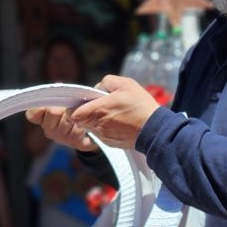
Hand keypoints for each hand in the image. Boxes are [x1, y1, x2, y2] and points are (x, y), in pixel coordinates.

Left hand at [25, 75, 160, 151]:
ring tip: (112, 114)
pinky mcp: (111, 144)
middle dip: (84, 113)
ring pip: (90, 127)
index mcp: (97, 110)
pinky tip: (119, 123)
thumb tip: (98, 89)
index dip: (73, 107)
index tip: (81, 102)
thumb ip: (107, 82)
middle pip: (79, 120)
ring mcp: (104, 136)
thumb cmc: (141, 106)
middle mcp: (97, 126)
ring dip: (96, 120)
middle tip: (98, 105)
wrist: (156, 131)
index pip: (71, 113)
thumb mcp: (126, 84)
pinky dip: (106, 128)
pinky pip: (102, 134)